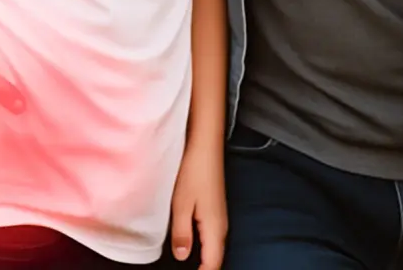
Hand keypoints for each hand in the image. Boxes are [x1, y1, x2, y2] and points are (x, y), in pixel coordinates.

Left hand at [170, 141, 226, 269]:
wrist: (206, 145)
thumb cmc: (193, 171)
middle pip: (215, 259)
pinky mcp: (214, 209)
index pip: (213, 265)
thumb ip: (182, 234)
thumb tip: (182, 257)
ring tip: (192, 268)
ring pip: (214, 249)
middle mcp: (221, 226)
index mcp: (215, 228)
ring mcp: (219, 217)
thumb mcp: (181, 204)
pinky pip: (211, 238)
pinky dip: (204, 249)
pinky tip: (193, 249)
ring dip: (204, 261)